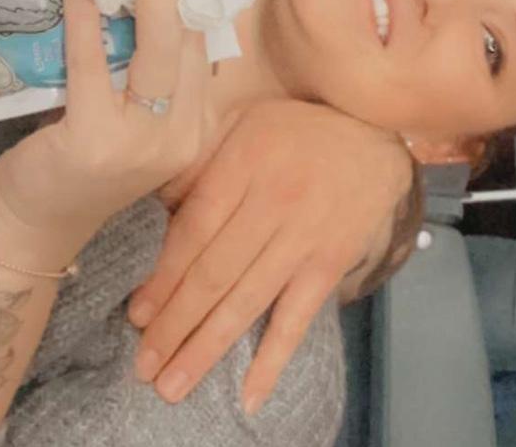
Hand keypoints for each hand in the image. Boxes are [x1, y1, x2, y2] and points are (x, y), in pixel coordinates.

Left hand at [0, 0, 212, 261]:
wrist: (35, 226)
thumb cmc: (84, 163)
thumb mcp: (134, 122)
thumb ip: (149, 75)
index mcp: (194, 129)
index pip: (203, 51)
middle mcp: (179, 138)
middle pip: (186, 45)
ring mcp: (140, 143)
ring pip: (155, 52)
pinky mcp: (94, 140)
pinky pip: (94, 65)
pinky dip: (86, 22)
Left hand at [128, 101, 414, 412]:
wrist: (377, 129)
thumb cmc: (298, 128)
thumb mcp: (246, 121)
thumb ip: (205, 160)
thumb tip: (159, 208)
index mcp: (244, 161)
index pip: (194, 230)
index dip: (163, 277)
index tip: (138, 315)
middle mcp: (273, 201)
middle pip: (214, 273)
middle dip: (174, 324)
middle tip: (144, 366)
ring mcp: (305, 236)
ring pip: (247, 301)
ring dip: (206, 348)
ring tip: (172, 385)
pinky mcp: (332, 261)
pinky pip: (297, 317)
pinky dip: (273, 358)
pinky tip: (249, 394)